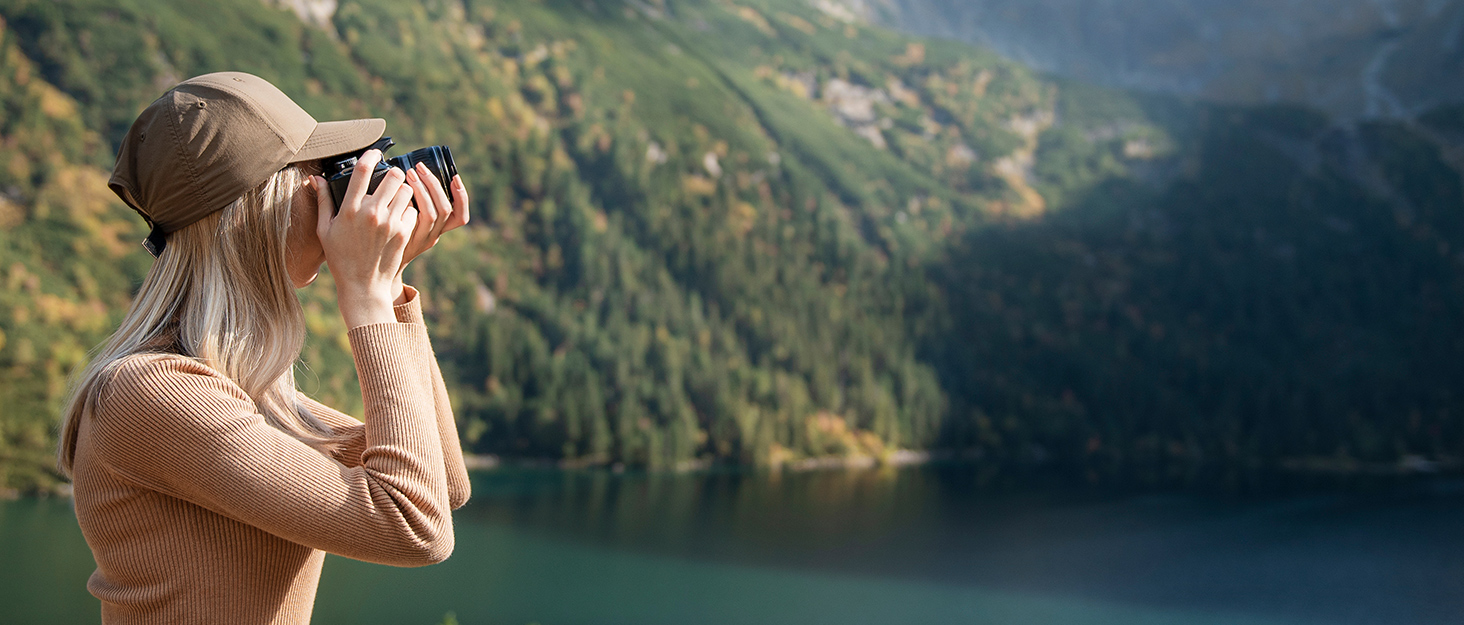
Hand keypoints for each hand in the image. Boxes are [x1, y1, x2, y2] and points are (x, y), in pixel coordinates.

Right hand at [311, 149, 415, 328]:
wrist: (363, 285)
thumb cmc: (340, 258)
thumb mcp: (325, 230)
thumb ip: (323, 201)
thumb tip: (315, 178)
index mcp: (349, 210)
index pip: (362, 171)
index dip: (370, 156)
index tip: (374, 152)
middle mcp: (371, 213)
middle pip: (392, 176)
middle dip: (393, 173)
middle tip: (390, 176)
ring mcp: (389, 223)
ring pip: (406, 190)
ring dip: (402, 190)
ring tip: (396, 195)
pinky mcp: (403, 233)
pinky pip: (413, 210)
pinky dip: (408, 209)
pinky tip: (400, 215)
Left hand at [398, 162, 469, 276]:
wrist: (373, 266)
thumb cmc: (390, 239)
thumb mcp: (410, 226)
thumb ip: (417, 206)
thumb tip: (416, 174)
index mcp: (438, 230)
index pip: (460, 217)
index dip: (461, 197)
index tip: (454, 177)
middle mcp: (432, 236)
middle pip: (445, 210)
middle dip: (434, 185)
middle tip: (420, 168)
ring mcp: (418, 239)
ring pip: (431, 213)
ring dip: (422, 189)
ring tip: (409, 173)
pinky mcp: (403, 238)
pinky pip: (410, 218)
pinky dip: (408, 201)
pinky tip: (397, 190)